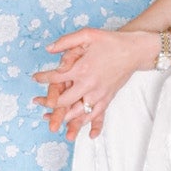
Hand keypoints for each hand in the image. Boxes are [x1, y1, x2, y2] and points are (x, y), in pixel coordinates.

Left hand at [31, 28, 154, 139]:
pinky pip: (98, 117)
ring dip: (64, 120)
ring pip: (79, 114)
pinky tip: (89, 135)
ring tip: (51, 121)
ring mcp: (99, 95)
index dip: (42, 78)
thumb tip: (49, 49)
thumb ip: (66, 42)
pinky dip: (93, 127)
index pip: (56, 77)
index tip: (35, 78)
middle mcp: (89, 85)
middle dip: (48, 104)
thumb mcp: (87, 34)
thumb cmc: (111, 42)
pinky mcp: (108, 99)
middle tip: (38, 102)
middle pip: (64, 101)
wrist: (135, 50)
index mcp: (82, 69)